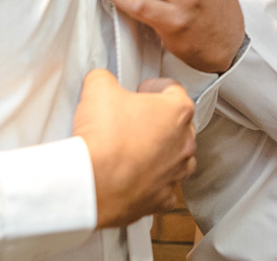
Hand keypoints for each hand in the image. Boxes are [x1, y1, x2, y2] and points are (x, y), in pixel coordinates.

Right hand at [73, 70, 195, 227]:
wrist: (91, 183)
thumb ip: (105, 77)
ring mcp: (176, 173)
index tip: (141, 91)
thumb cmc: (102, 137)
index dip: (154, 86)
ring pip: (177, 158)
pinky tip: (136, 177)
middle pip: (178, 124)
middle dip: (158, 120)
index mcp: (178, 111)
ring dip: (161, 152)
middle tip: (135, 119)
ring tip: (137, 149)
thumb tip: (102, 80)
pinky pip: (164, 188)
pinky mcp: (163, 199)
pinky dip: (152, 183)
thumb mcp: (98, 88)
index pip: (174, 89)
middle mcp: (184, 143)